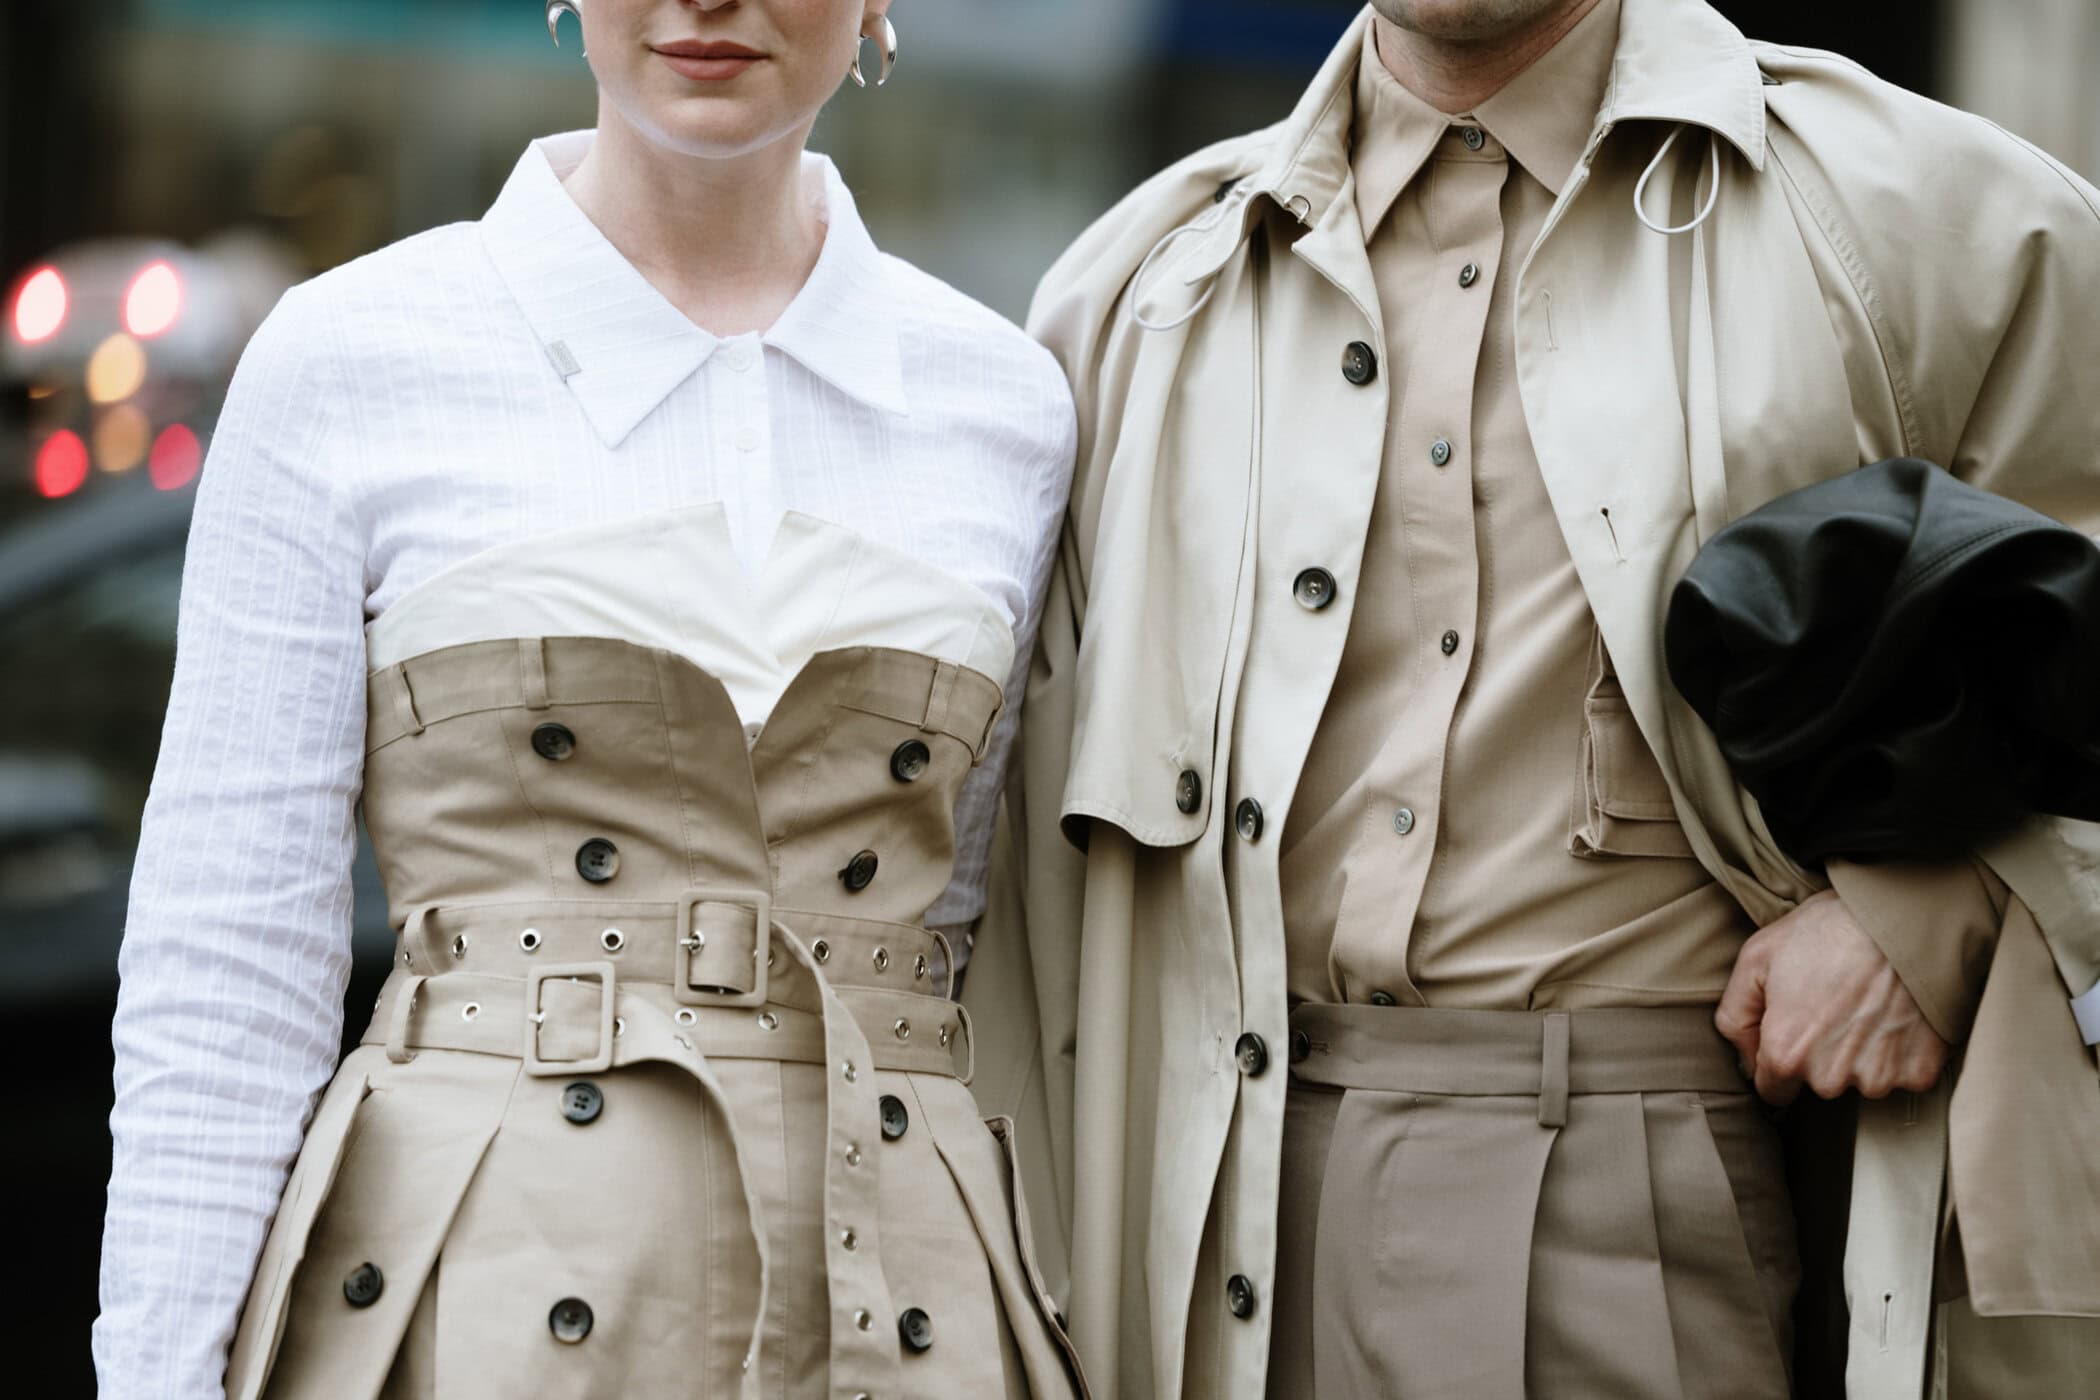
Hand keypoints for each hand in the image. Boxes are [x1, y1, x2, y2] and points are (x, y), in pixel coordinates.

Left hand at [1715, 890, 1948, 1106]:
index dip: (1779, 1061)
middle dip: (1821, 1054)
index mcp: (1786, 1053)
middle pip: (1819, 1084)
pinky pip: (1902, 1074)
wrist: (1903, 919)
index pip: (1773, 1091)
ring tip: (1866, 1004)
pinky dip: (1899, 1051)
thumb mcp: (1757, 958)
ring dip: (1862, 1054)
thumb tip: (1745, 1056)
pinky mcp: (1919, 1072)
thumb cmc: (1827, 931)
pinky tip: (1894, 1014)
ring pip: (1861, 1080)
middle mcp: (1830, 1077)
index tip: (1794, 1034)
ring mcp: (1878, 1077)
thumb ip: (1736, 1016)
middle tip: (1833, 1004)